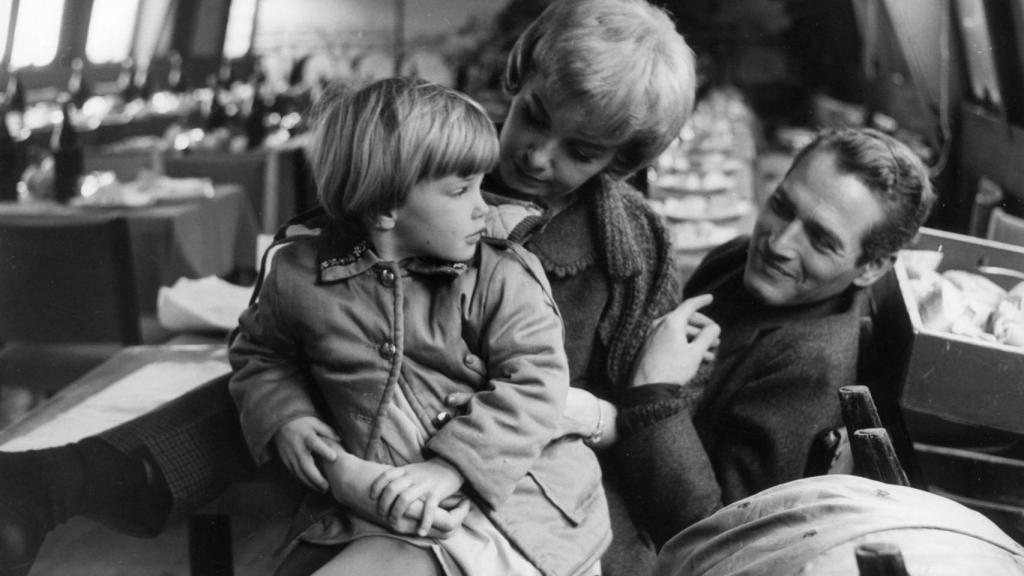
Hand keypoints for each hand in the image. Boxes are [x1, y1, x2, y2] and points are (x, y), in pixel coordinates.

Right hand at [273, 416, 338, 492]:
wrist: (279, 424)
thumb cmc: (301, 423)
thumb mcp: (315, 422)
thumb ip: (327, 431)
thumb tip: (340, 440)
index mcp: (306, 436)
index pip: (315, 444)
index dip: (324, 451)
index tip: (334, 457)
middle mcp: (297, 448)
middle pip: (305, 465)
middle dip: (316, 478)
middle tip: (327, 486)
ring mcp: (290, 456)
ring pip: (299, 473)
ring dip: (310, 483)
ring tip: (322, 490)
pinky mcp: (286, 461)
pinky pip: (294, 474)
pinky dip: (303, 481)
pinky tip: (312, 486)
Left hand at [318, 442, 468, 538]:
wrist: (452, 464)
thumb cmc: (429, 471)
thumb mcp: (412, 469)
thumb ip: (399, 476)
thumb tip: (382, 487)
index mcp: (406, 470)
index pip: (386, 476)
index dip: (376, 486)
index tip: (371, 497)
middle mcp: (413, 476)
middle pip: (392, 489)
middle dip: (384, 505)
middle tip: (382, 515)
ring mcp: (425, 485)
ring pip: (405, 499)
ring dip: (397, 513)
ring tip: (394, 523)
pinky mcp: (437, 493)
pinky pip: (428, 509)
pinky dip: (424, 522)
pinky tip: (420, 532)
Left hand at [631, 294, 720, 387]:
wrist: (648, 387)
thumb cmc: (672, 369)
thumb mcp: (695, 353)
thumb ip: (707, 337)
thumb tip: (715, 327)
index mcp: (671, 322)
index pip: (689, 305)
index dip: (701, 301)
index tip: (711, 298)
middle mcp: (660, 325)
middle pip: (685, 319)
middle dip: (703, 327)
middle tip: (716, 335)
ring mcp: (653, 335)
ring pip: (679, 332)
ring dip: (696, 339)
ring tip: (712, 351)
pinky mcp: (651, 346)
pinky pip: (671, 339)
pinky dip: (685, 344)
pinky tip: (698, 357)